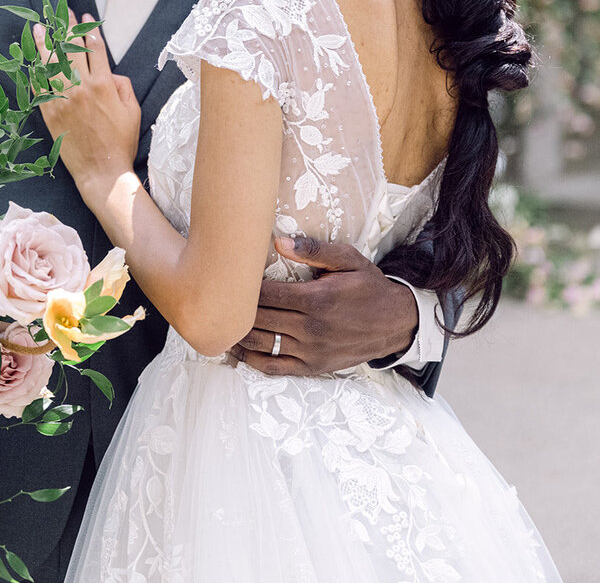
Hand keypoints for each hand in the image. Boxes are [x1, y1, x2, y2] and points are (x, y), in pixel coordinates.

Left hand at [33, 15, 140, 193]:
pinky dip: (34, 73)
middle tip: (62, 13)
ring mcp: (63, 100)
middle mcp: (81, 87)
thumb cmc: (121, 141)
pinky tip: (30, 60)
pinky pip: (39, 88)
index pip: (95, 47)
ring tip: (40, 28)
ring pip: (50, 64)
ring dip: (45, 43)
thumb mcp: (133, 110)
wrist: (102, 170)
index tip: (85, 16)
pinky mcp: (50, 113)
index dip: (90, 29)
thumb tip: (110, 73)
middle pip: (71, 49)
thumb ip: (123, 86)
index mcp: (104, 84)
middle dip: (66, 27)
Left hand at [230, 236, 417, 375]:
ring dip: (237, 335)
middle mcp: (311, 329)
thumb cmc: (368, 286)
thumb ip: (314, 250)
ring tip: (218, 322)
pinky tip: (238, 350)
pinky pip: (274, 368)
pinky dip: (252, 360)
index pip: (265, 295)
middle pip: (258, 319)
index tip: (227, 276)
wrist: (395, 323)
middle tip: (215, 297)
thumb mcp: (348, 259)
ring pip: (261, 344)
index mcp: (317, 300)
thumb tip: (279, 242)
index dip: (242, 286)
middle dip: (234, 309)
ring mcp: (311, 352)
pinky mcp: (313, 368)